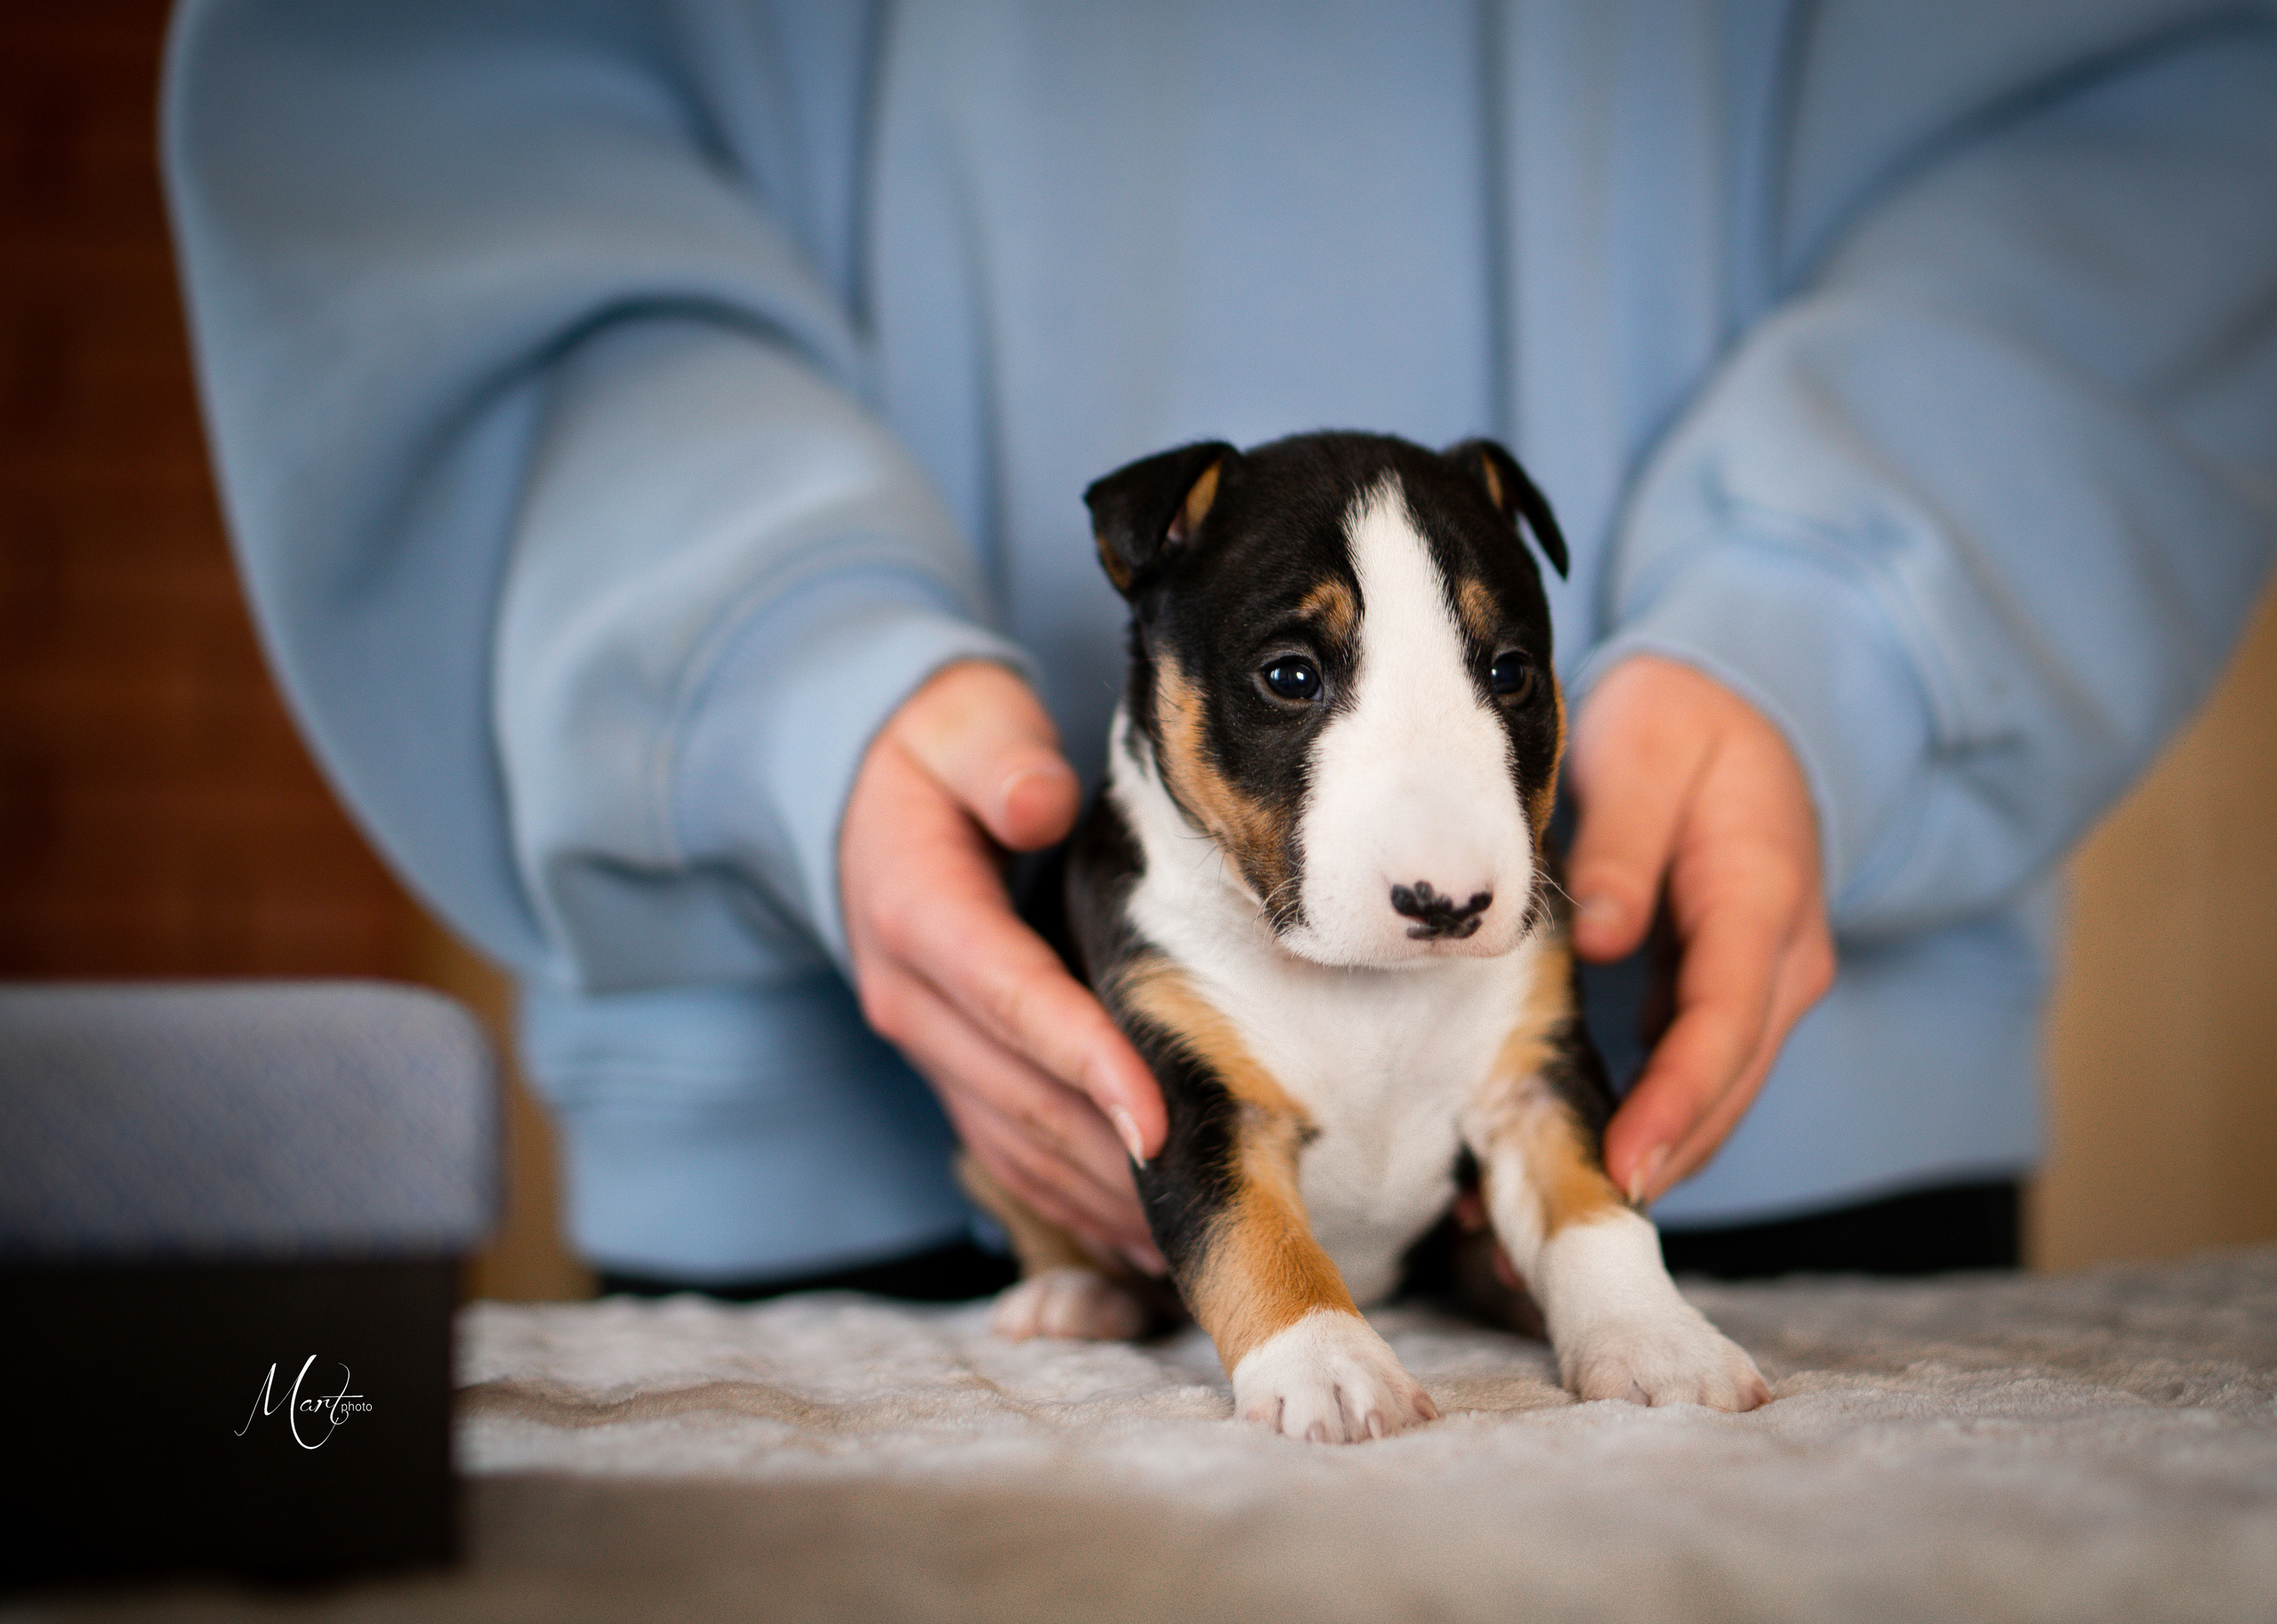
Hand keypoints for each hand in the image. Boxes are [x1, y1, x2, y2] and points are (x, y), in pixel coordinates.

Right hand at [840, 660, 1167, 1271]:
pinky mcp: (948, 1067)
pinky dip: (1066, 1197)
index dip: (1086, 1060)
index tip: (1157, 1116)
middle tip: (1208, 1195)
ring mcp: (924, 1043)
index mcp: (915, 910)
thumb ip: (1004, 760)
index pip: (1011, 997)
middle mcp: (908, 994)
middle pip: (1016, 1092)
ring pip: (1010, 1139)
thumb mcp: (967, 724)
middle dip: (1109, 1151)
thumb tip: (1039, 805)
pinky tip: (1135, 1235)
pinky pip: (1005, 1148)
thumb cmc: (946, 750)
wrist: (868, 790)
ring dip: (1093, 1192)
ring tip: (1186, 1233)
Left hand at [1566, 656, 1836, 1207]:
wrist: (1732, 705)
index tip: (1623, 1166)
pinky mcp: (1722, 994)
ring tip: (1543, 1221)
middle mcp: (1779, 959)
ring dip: (1647, 1160)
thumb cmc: (1679, 725)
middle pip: (1726, 1086)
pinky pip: (1690, 1075)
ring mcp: (1758, 984)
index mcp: (1763, 898)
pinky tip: (1559, 1159)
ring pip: (1712, 1096)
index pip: (1724, 1023)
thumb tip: (1603, 936)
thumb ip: (1624, 845)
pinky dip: (1640, 1123)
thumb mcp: (1647, 753)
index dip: (1676, 1103)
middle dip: (1657, 1163)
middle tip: (1564, 1228)